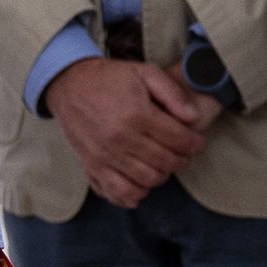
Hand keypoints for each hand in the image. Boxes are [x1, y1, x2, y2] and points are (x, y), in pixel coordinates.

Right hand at [42, 54, 215, 210]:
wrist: (69, 84)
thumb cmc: (110, 78)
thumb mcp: (145, 73)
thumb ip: (173, 93)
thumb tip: (193, 118)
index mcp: (137, 114)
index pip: (179, 140)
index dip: (196, 143)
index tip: (198, 141)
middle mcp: (121, 139)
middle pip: (166, 163)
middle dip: (182, 159)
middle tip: (183, 151)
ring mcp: (105, 156)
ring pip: (147, 181)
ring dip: (162, 174)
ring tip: (163, 162)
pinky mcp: (92, 165)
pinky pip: (119, 192)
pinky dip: (135, 194)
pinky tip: (141, 182)